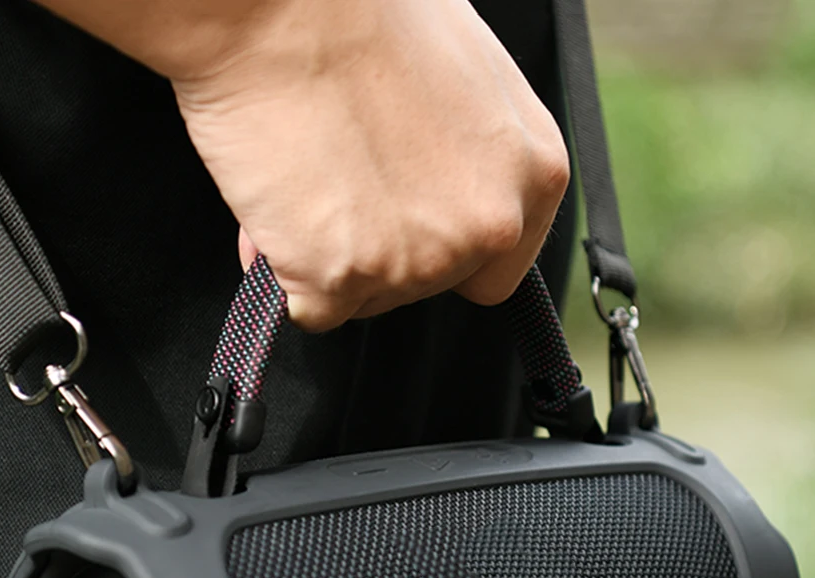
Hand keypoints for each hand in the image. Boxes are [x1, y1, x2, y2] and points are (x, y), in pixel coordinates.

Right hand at [38, 0, 569, 331]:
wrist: (281, 5)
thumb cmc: (362, 14)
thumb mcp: (467, 77)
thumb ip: (472, 157)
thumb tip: (427, 206)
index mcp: (533, 174)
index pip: (497, 266)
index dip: (444, 249)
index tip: (410, 226)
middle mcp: (487, 227)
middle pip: (429, 287)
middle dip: (384, 254)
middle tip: (343, 184)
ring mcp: (416, 262)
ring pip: (369, 300)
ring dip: (333, 260)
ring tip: (308, 181)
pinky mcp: (342, 282)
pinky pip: (312, 310)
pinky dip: (289, 276)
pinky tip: (282, 212)